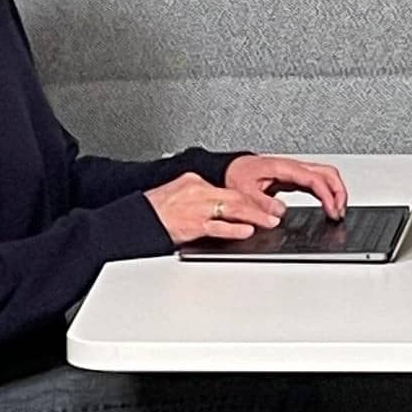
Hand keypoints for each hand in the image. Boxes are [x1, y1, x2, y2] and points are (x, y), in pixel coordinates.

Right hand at [147, 172, 286, 245]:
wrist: (134, 220)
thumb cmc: (154, 213)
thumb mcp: (179, 196)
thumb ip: (201, 200)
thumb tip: (222, 209)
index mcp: (194, 181)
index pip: (228, 189)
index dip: (251, 197)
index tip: (265, 202)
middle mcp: (197, 191)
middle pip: (235, 196)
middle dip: (259, 205)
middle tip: (277, 212)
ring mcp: (195, 208)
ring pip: (231, 209)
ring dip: (254, 216)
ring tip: (270, 221)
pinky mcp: (191, 225)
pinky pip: (217, 226)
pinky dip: (234, 228)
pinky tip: (247, 230)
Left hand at [226, 153, 346, 219]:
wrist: (231, 168)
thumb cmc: (237, 175)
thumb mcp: (243, 191)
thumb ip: (261, 202)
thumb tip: (280, 212)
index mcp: (283, 168)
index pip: (314, 179)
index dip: (327, 195)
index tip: (332, 211)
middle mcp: (293, 167)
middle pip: (328, 173)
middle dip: (339, 192)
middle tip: (339, 212)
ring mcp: (296, 171)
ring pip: (327, 175)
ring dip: (336, 192)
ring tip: (337, 212)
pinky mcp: (296, 177)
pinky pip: (319, 181)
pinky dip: (328, 193)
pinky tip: (329, 205)